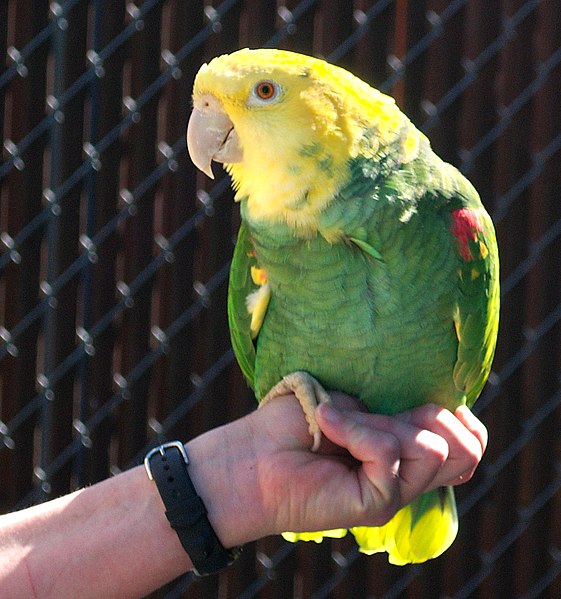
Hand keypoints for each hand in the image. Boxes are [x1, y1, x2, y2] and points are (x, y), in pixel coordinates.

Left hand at [242, 394, 486, 536]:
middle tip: (378, 413)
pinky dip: (357, 430)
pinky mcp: (376, 504)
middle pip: (466, 452)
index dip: (465, 420)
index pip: (469, 446)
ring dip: (384, 423)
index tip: (431, 400)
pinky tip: (326, 425)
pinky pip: (389, 454)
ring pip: (433, 450)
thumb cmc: (294, 423)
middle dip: (431, 416)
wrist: (251, 456)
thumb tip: (432, 415)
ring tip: (341, 422)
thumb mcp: (353, 406)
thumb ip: (395, 414)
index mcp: (404, 450)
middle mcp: (406, 475)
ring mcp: (393, 492)